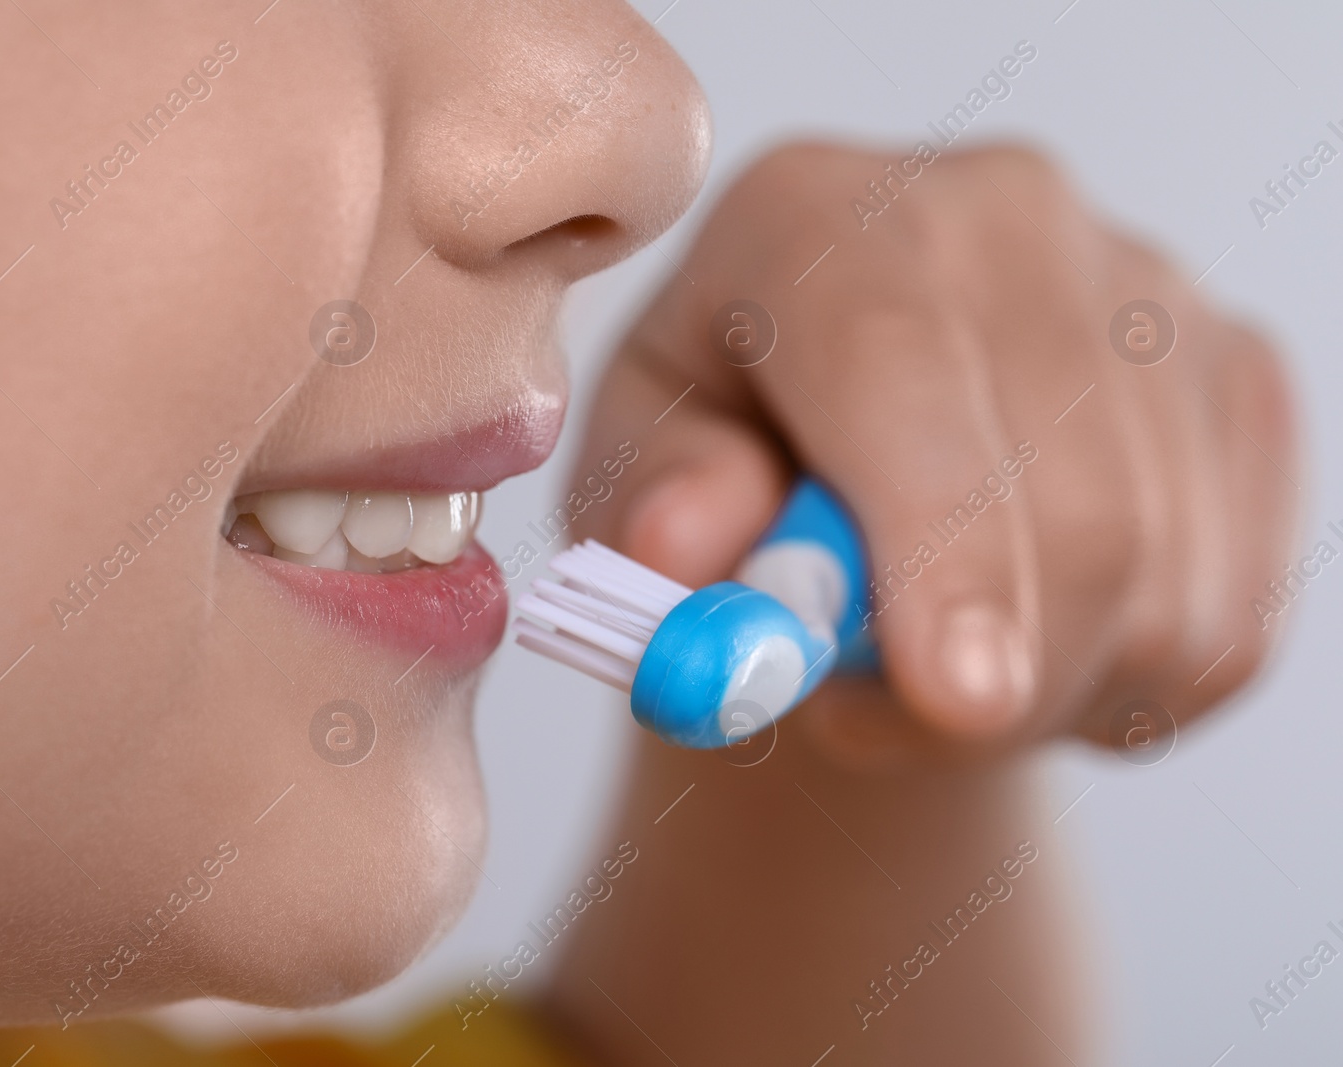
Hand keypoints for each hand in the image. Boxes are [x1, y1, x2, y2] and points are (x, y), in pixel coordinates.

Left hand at [571, 142, 1299, 764]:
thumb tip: (685, 547)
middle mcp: (1007, 217)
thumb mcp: (637, 473)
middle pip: (1074, 497)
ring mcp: (1150, 294)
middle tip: (888, 730)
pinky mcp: (1241, 380)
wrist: (854, 446)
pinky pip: (1228, 616)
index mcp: (817, 214)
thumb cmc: (721, 458)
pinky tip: (1028, 640)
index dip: (939, 540)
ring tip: (927, 665)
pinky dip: (1122, 687)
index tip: (956, 696)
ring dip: (1043, 693)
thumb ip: (652, 503)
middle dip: (992, 678)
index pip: (900, 363)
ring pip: (1162, 582)